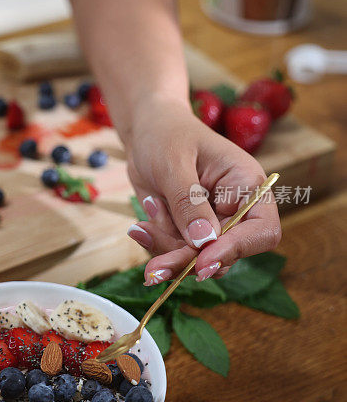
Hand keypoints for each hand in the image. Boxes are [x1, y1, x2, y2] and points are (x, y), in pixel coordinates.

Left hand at [125, 97, 280, 282]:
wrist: (146, 132)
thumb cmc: (166, 134)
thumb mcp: (173, 163)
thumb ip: (188, 202)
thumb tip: (204, 242)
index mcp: (247, 185)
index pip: (261, 230)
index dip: (236, 250)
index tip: (203, 262)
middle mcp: (236, 209)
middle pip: (225, 253)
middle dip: (188, 260)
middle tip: (155, 270)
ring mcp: (212, 223)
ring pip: (197, 259)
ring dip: (167, 252)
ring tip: (140, 227)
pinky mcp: (189, 231)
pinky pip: (176, 252)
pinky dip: (156, 243)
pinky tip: (140, 226)